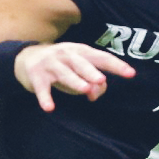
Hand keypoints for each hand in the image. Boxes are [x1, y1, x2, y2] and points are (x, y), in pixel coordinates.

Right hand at [14, 42, 134, 111]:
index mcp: (80, 51)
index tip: (131, 73)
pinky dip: (45, 98)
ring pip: (64, 74)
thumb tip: (96, 93)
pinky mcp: (37, 76)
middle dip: (91, 71)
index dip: (116, 65)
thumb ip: (92, 81)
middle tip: (101, 80)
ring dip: (74, 81)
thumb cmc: (62, 65)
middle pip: (81, 63)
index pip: (101, 57)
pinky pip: (42, 89)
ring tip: (84, 89)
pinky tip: (49, 108)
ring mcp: (51, 64)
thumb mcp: (78, 69)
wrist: (27, 58)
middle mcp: (66, 55)